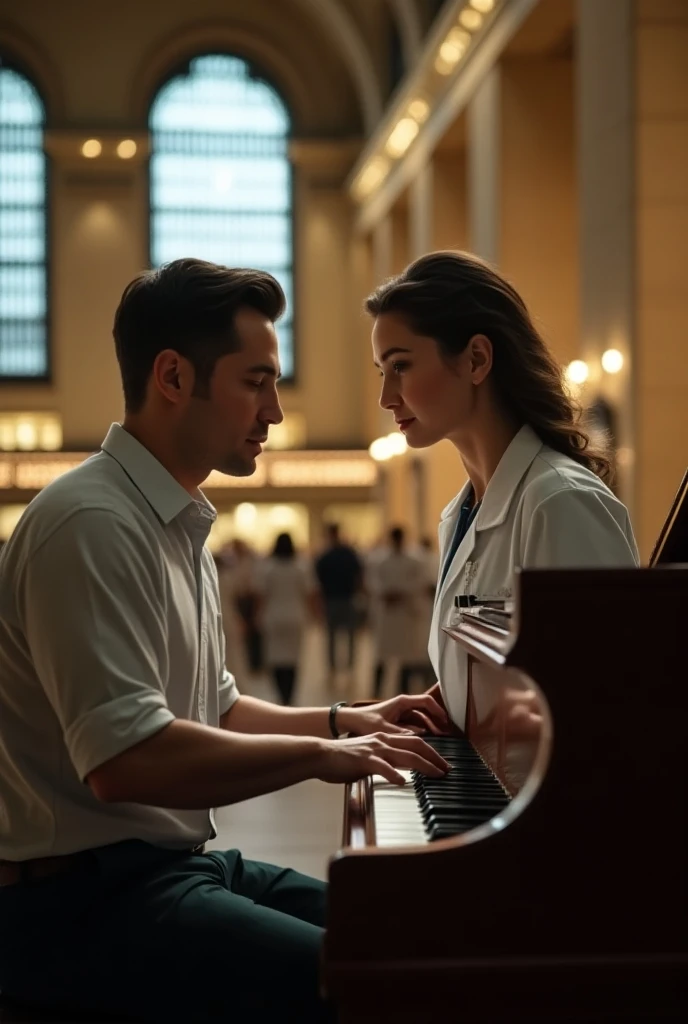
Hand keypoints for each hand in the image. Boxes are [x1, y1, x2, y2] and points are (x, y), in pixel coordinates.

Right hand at [315, 732, 450, 785]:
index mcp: (383, 738)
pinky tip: (403, 782)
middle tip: (447, 769)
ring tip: (437, 775)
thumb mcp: (367, 756)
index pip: (414, 741)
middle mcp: (382, 740)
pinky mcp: (364, 760)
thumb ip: (383, 761)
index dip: (431, 751)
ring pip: (406, 755)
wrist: (321, 754)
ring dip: (425, 765)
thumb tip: (397, 772)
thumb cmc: (342, 759)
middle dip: (435, 757)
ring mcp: (374, 749)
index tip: (442, 763)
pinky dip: (395, 774)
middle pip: (416, 745)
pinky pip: (384, 767)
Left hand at [341, 692, 451, 737]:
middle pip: (426, 712)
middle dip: (437, 723)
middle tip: (446, 736)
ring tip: (438, 741)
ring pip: (421, 720)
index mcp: (402, 702)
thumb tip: (418, 739)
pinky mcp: (397, 723)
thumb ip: (401, 733)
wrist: (350, 722)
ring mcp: (401, 714)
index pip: (426, 702)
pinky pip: (413, 726)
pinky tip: (424, 743)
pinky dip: (420, 733)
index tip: (446, 722)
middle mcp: (403, 706)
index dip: (438, 711)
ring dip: (429, 729)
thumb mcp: (383, 729)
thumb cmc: (364, 721)